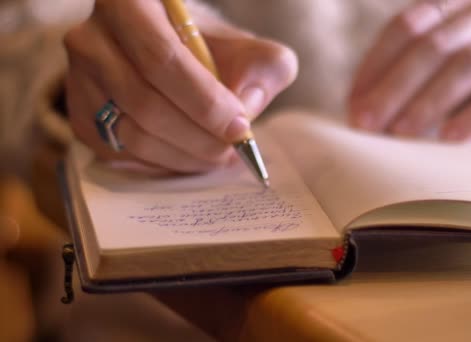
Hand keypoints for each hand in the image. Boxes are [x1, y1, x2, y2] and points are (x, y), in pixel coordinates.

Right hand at [64, 0, 297, 172]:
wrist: (164, 52)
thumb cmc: (205, 47)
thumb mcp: (242, 44)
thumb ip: (264, 65)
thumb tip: (247, 107)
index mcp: (128, 3)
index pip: (162, 60)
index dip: (205, 102)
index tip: (240, 127)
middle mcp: (91, 39)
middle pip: (146, 104)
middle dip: (199, 137)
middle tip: (232, 150)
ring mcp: (78, 80)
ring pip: (133, 135)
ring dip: (185, 156)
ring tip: (219, 156)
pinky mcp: (80, 117)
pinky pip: (123, 154)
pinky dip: (163, 164)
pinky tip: (191, 156)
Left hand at [349, 0, 470, 140]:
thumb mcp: (450, 69)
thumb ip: (413, 79)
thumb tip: (362, 114)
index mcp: (460, 4)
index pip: (407, 26)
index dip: (376, 65)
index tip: (353, 104)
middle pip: (433, 46)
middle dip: (393, 88)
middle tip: (367, 125)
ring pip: (468, 65)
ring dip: (428, 102)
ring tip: (400, 135)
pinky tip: (450, 138)